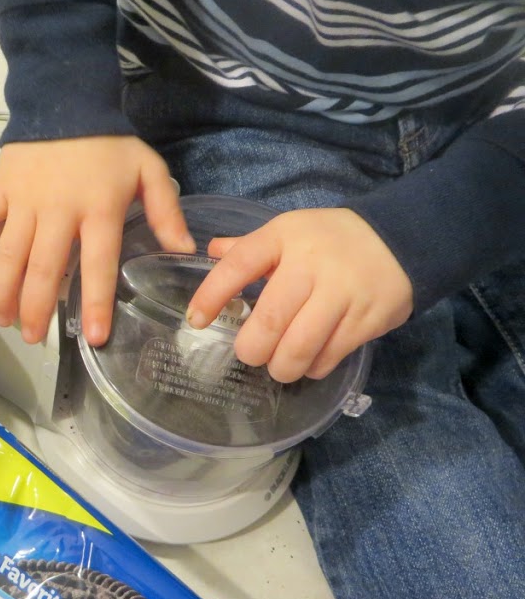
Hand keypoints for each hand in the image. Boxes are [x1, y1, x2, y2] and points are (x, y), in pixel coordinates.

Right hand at [0, 136, 194, 345]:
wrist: (66, 97)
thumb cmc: (109, 143)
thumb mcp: (149, 170)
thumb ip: (165, 211)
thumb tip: (183, 250)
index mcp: (98, 209)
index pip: (98, 265)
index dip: (97, 303)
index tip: (94, 337)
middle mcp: (58, 211)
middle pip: (44, 270)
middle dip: (37, 310)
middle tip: (34, 339)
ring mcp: (24, 202)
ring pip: (9, 255)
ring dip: (3, 293)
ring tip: (4, 321)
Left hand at [186, 208, 412, 382]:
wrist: (403, 238)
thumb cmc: (331, 239)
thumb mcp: (289, 231)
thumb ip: (249, 247)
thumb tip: (211, 250)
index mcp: (284, 237)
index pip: (238, 265)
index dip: (212, 296)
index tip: (196, 321)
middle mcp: (311, 264)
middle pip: (268, 321)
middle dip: (251, 350)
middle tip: (252, 353)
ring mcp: (342, 293)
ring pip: (298, 349)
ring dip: (281, 367)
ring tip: (279, 364)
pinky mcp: (367, 320)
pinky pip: (327, 358)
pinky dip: (312, 367)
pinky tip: (311, 359)